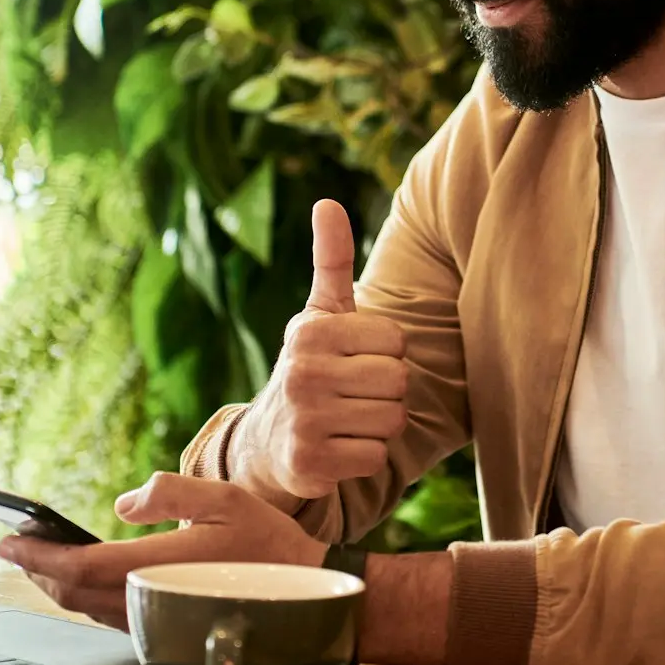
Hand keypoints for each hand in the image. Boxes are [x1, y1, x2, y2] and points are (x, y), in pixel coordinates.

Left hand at [0, 473, 326, 630]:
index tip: (8, 538)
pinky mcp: (162, 624)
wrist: (300, 591)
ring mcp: (154, 617)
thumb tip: (123, 502)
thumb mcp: (223, 498)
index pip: (79, 565)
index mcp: (158, 566)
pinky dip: (80, 594)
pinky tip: (79, 576)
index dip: (38, 554)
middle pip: (73, 591)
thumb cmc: (265, 541)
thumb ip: (170, 493)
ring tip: (38, 556)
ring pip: (85, 607)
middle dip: (37, 567)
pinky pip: (105, 613)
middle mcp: (149, 599)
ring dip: (55, 582)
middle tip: (14, 543)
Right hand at [232, 199, 407, 501]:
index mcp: (311, 331)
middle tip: (354, 394)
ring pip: (392, 421)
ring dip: (379, 426)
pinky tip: (339, 448)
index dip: (386, 353)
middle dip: (386, 391)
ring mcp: (303, 420)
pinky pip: (375, 458)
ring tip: (347, 419)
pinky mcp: (308, 463)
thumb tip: (327, 201)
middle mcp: (302, 372)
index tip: (355, 360)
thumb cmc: (311, 366)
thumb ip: (332, 259)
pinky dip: (365, 458)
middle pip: (398, 381)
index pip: (396, 340)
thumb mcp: (319, 313)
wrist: (267, 441)